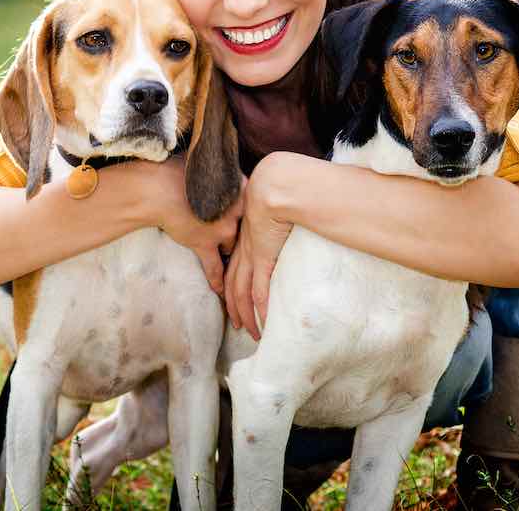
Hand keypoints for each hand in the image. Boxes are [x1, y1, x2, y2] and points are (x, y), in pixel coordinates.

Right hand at [148, 156, 244, 293]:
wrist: (158, 188)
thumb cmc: (177, 173)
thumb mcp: (207, 169)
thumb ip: (222, 176)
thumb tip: (226, 175)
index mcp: (239, 188)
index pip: (252, 204)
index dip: (252, 214)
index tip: (257, 220)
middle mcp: (236, 210)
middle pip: (246, 228)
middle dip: (245, 237)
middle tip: (244, 241)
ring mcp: (222, 229)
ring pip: (233, 247)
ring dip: (229, 253)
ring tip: (235, 267)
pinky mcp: (205, 243)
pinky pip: (215, 267)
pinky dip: (217, 280)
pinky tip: (221, 291)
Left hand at [224, 153, 295, 339]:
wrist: (274, 186)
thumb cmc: (276, 191)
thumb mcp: (271, 208)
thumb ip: (275, 220)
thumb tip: (287, 225)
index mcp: (245, 240)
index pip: (233, 269)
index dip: (230, 288)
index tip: (234, 302)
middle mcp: (244, 251)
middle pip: (232, 286)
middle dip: (234, 308)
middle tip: (239, 326)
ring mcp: (252, 256)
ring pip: (242, 293)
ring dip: (246, 315)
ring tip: (252, 332)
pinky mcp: (263, 258)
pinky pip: (259, 290)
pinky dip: (261, 308)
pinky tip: (264, 321)